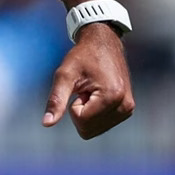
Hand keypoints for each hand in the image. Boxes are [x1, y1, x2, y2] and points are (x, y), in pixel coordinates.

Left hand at [42, 22, 134, 137]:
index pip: (82, 122)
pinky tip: (97, 94)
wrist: (103, 43)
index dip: (73, 105)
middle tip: (84, 89)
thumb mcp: (64, 75)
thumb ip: (56, 100)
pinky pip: (102, 125)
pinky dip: (94, 113)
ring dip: (87, 113)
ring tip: (91, 90)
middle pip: (88, 130)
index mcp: (112, 97)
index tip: (79, 88)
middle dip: (80, 112)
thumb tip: (46, 124)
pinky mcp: (127, 110)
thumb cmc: (82, 56)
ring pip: (95, 130)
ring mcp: (128, 109)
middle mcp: (125, 106)